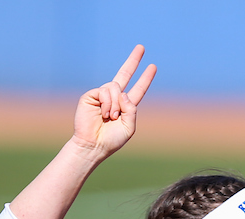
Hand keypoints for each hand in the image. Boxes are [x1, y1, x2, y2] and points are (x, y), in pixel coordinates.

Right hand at [72, 45, 156, 159]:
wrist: (93, 145)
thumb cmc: (111, 140)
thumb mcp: (129, 126)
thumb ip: (131, 109)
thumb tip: (123, 92)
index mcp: (125, 106)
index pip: (138, 89)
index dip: (145, 79)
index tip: (153, 67)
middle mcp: (114, 98)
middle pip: (124, 74)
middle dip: (134, 60)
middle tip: (141, 47)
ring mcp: (102, 95)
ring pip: (116, 87)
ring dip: (116, 104)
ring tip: (112, 117)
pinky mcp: (91, 95)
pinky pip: (105, 91)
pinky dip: (108, 103)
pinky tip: (105, 114)